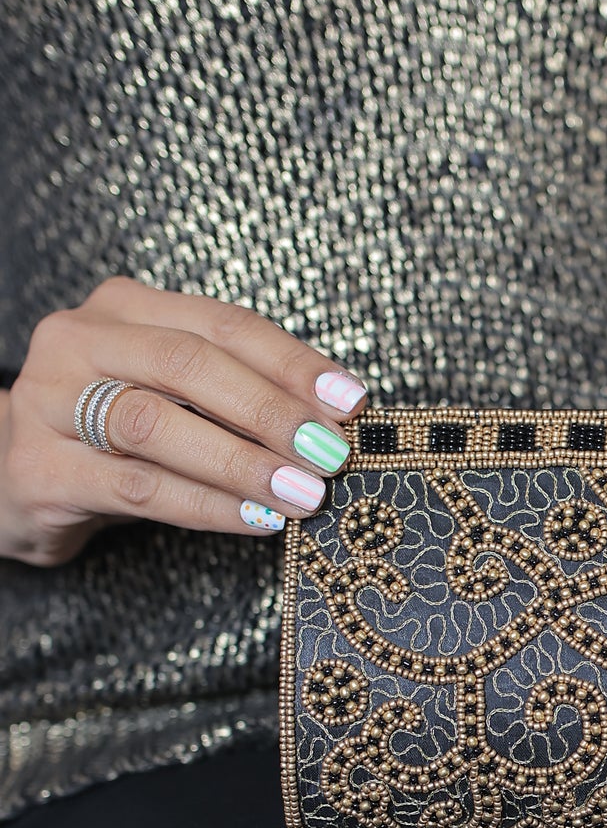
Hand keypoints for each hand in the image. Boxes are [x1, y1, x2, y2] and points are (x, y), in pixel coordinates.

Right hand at [0, 276, 368, 566]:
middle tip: (330, 452)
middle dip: (270, 410)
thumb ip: (233, 393)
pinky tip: (255, 519)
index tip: (351, 401)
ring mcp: (49, 403)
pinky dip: (206, 504)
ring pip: (157, 425)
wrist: (7, 474)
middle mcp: (79, 341)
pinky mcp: (40, 470)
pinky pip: (137, 488)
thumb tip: (333, 421)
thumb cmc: (109, 433)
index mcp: (123, 308)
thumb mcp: (166, 391)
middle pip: (188, 364)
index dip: (292, 361)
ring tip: (302, 493)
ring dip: (242, 462)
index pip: (222, 323)